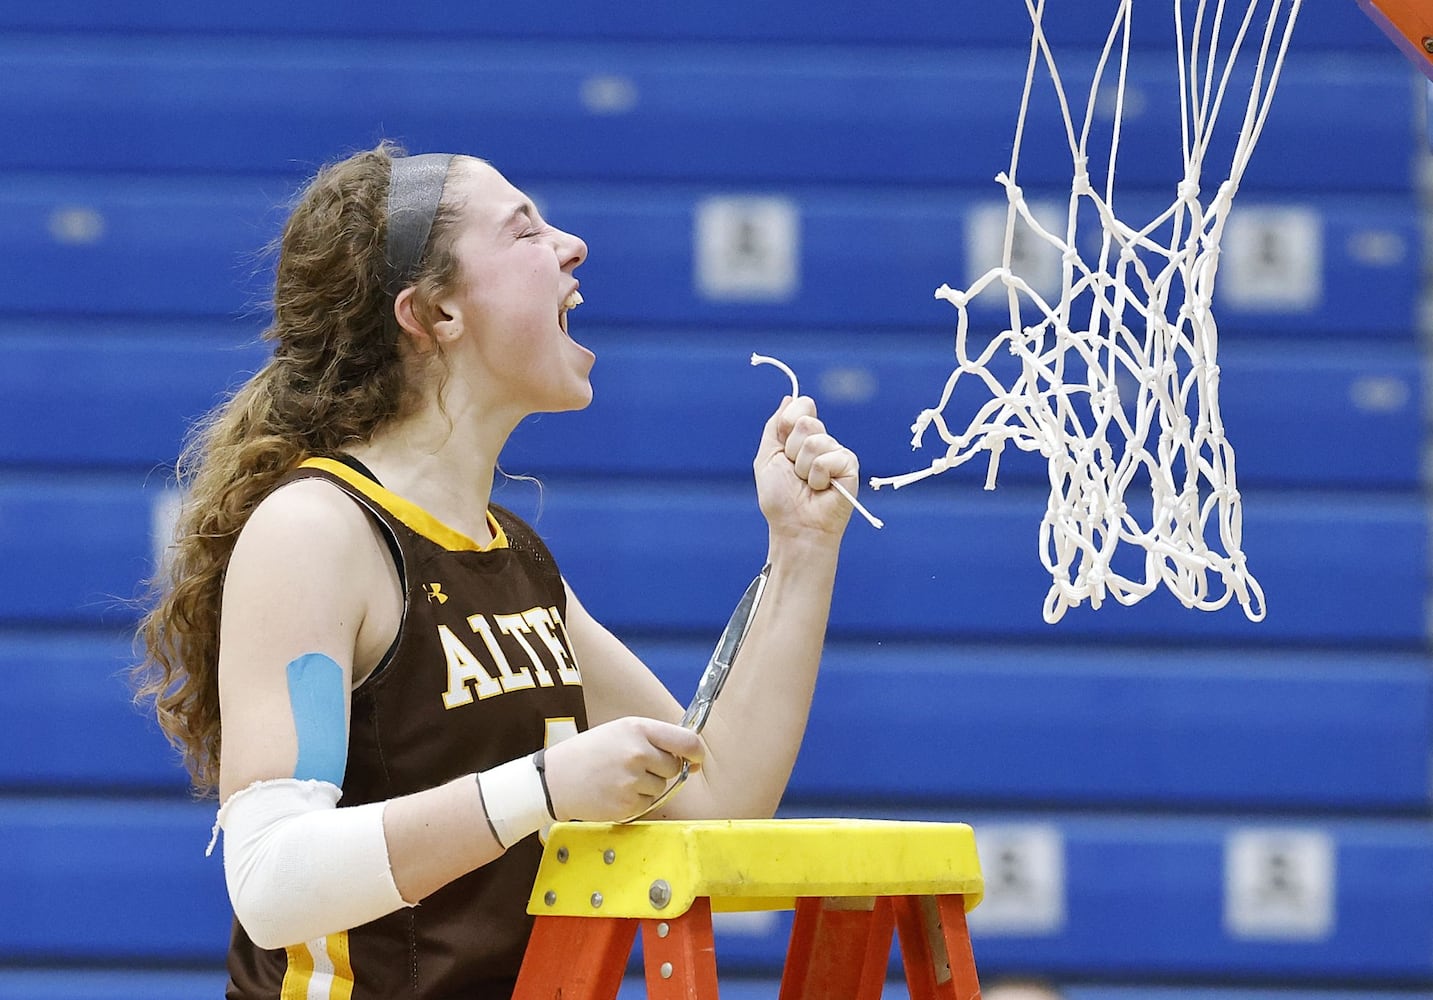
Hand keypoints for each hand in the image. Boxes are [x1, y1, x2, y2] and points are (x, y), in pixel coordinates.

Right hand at [541, 717, 704, 821]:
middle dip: (660, 769)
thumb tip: (690, 756)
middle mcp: (638, 753)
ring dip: (647, 786)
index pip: (686, 740)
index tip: (696, 759)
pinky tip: (615, 792)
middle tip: (633, 766)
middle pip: (674, 767)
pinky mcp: (628, 804)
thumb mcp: (620, 730)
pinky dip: (636, 801)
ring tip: (619, 778)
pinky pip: (648, 803)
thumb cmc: (589, 753)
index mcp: (638, 728)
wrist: (554, 779)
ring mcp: (633, 780)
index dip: (696, 752)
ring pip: (662, 787)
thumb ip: (654, 738)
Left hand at [754, 396, 859, 539]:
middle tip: (795, 473)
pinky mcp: (850, 466)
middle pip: (806, 421)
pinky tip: (822, 489)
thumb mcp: (767, 457)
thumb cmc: (780, 498)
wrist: (795, 526)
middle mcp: (822, 441)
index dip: (788, 422)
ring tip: (808, 484)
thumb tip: (790, 398)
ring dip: (803, 467)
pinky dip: (818, 476)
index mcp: (803, 437)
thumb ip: (775, 426)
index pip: (801, 406)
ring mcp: (837, 453)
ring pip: (816, 441)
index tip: (783, 447)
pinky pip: (828, 458)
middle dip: (792, 450)